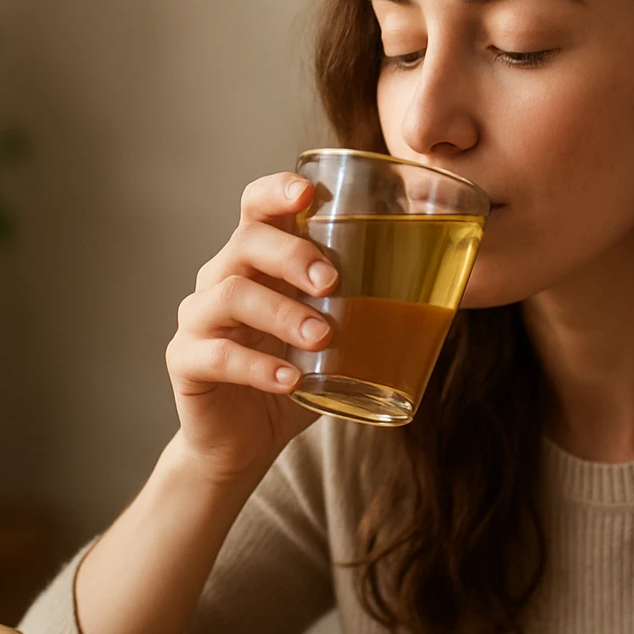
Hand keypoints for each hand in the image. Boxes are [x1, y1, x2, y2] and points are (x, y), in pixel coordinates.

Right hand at [164, 172, 335, 489]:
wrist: (245, 441)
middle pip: (246, 242)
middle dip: (293, 255)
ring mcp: (199, 320)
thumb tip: (447, 284)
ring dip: (283, 313)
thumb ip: (366, 306)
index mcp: (256, 261)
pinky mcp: (187, 363)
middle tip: (333, 282)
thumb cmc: (295, 376)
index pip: (255, 207)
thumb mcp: (333, 335)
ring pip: (231, 295)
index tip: (309, 195)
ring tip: (323, 338)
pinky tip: (291, 381)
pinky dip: (258, 367)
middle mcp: (220, 279)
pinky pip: (216, 354)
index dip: (277, 191)